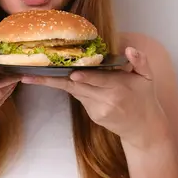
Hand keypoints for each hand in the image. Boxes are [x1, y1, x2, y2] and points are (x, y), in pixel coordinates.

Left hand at [21, 47, 166, 148]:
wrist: (144, 128)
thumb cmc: (144, 98)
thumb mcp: (147, 77)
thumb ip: (140, 61)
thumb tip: (130, 49)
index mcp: (119, 88)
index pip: (99, 80)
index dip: (85, 77)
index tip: (73, 74)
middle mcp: (105, 100)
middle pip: (76, 86)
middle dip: (53, 79)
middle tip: (30, 73)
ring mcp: (97, 110)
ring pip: (73, 91)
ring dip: (52, 82)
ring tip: (30, 76)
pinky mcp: (93, 115)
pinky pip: (79, 96)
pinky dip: (70, 87)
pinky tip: (54, 78)